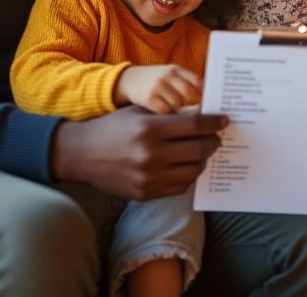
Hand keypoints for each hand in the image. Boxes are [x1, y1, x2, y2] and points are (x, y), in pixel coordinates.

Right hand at [51, 106, 226, 199]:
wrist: (82, 154)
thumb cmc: (113, 128)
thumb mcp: (140, 112)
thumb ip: (171, 114)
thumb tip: (203, 113)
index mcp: (150, 129)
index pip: (195, 126)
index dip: (214, 123)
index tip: (223, 121)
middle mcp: (152, 155)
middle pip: (199, 149)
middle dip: (213, 142)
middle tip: (216, 137)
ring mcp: (149, 177)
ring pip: (193, 170)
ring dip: (203, 160)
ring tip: (202, 152)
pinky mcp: (146, 193)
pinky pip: (180, 187)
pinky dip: (188, 176)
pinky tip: (187, 166)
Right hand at [116, 64, 201, 113]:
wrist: (129, 80)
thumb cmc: (157, 81)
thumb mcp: (170, 75)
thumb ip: (187, 82)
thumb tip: (206, 97)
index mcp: (175, 69)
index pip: (196, 80)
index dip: (202, 92)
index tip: (204, 100)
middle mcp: (166, 75)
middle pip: (188, 93)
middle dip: (189, 101)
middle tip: (186, 106)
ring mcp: (157, 86)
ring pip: (177, 103)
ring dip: (177, 108)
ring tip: (170, 105)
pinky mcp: (148, 98)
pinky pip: (165, 110)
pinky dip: (166, 113)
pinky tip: (161, 109)